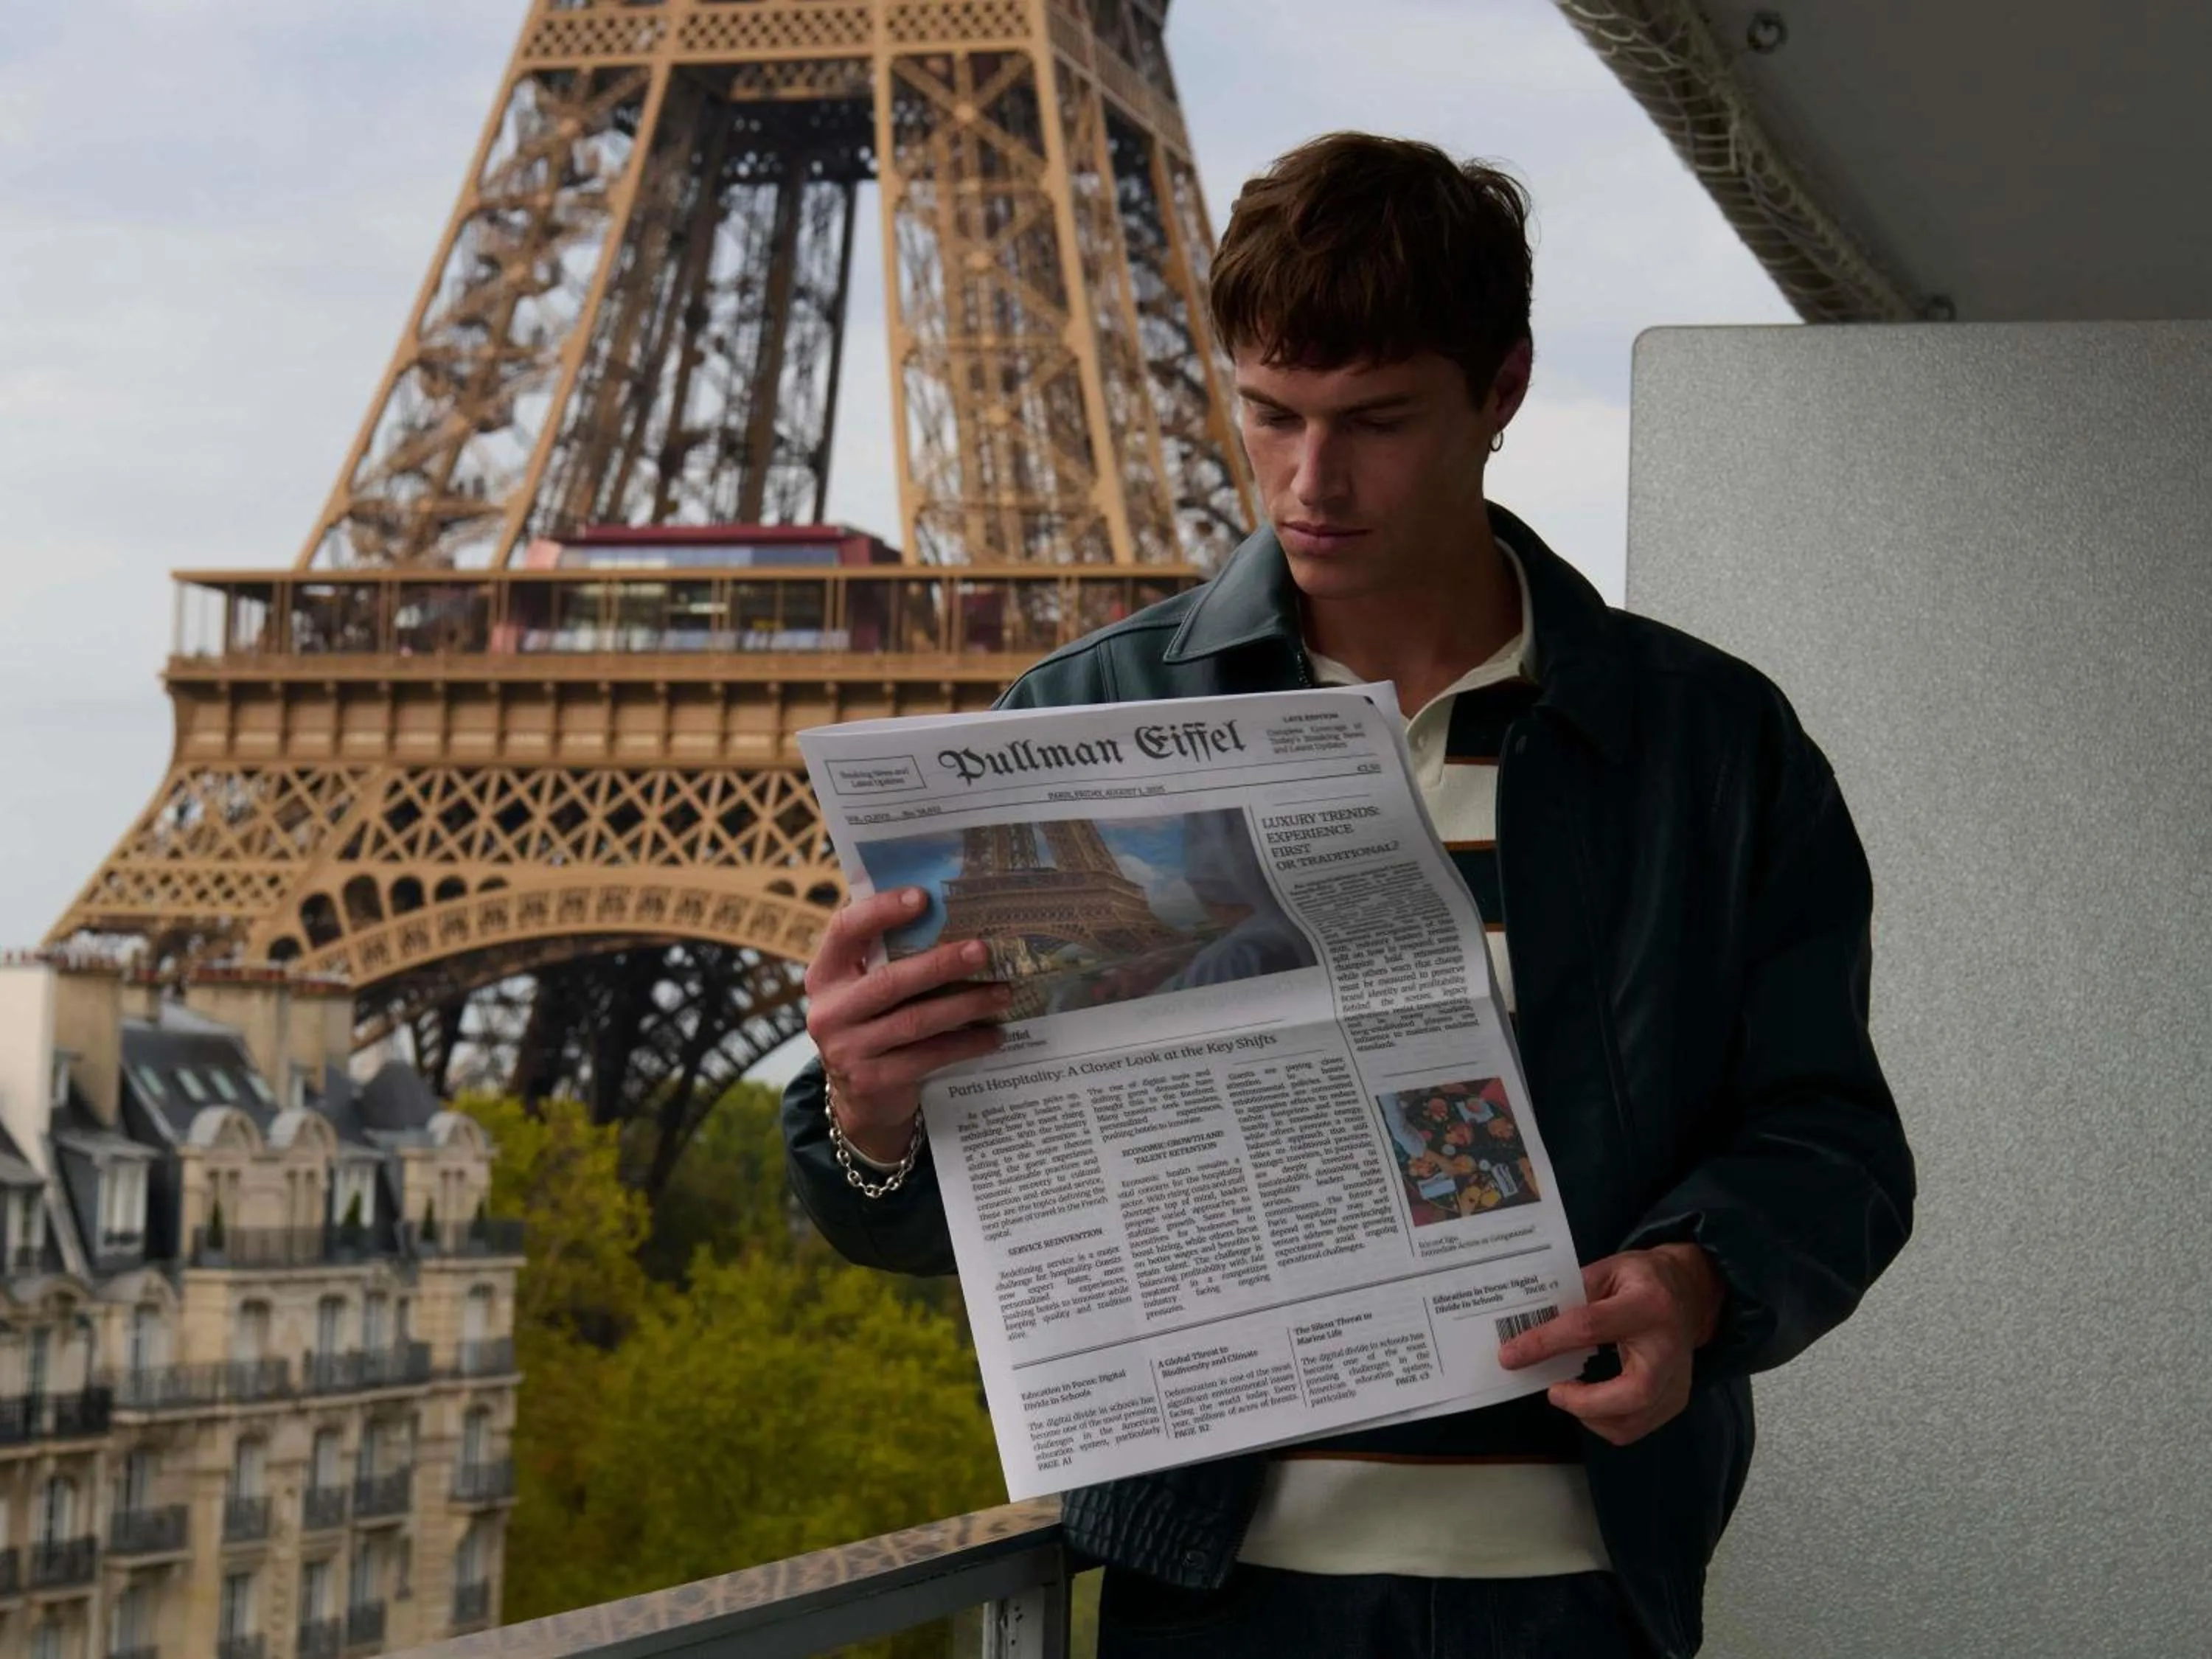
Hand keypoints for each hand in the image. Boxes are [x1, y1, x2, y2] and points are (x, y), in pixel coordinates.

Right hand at [805, 888, 1013, 1161]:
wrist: (861, 1096)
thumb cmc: (874, 1022)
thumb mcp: (867, 987)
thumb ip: (890, 956)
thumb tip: (953, 912)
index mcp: (826, 974)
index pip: (845, 930)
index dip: (881, 911)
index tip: (923, 898)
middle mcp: (828, 1011)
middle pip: (889, 981)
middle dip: (941, 964)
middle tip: (983, 951)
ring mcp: (845, 1049)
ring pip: (914, 1021)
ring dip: (964, 1005)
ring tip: (1002, 993)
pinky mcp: (870, 1081)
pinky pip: (926, 1057)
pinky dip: (964, 1045)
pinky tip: (993, 1035)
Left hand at [1496, 1244, 1724, 1446]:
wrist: (1691, 1292)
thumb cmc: (1642, 1279)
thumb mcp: (1608, 1269)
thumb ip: (1573, 1295)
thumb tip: (1529, 1325)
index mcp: (1647, 1305)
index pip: (1589, 1328)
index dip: (1545, 1343)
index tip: (1510, 1355)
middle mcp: (1668, 1347)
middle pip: (1632, 1393)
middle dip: (1584, 1402)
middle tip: (1553, 1391)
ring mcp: (1677, 1378)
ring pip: (1633, 1421)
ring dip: (1590, 1415)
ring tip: (1568, 1393)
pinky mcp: (1677, 1398)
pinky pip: (1636, 1427)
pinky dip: (1606, 1421)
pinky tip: (1591, 1401)